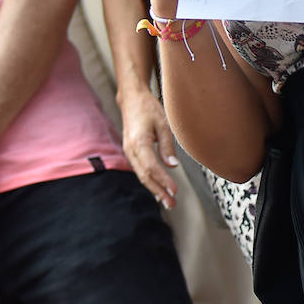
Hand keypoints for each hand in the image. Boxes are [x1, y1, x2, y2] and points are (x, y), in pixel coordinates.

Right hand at [118, 85, 178, 208]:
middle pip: (144, 175)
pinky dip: (149, 180)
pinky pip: (139, 170)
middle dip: (158, 191)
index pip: (151, 167)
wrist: (131, 100)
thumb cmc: (148, 109)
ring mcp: (129, 152)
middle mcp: (131, 150)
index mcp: (139, 142)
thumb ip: (167, 146)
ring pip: (141, 175)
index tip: (175, 190)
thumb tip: (172, 165)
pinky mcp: (131, 152)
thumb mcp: (163, 124)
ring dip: (154, 188)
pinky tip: (157, 188)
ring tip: (167, 201)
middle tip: (172, 204)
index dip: (163, 180)